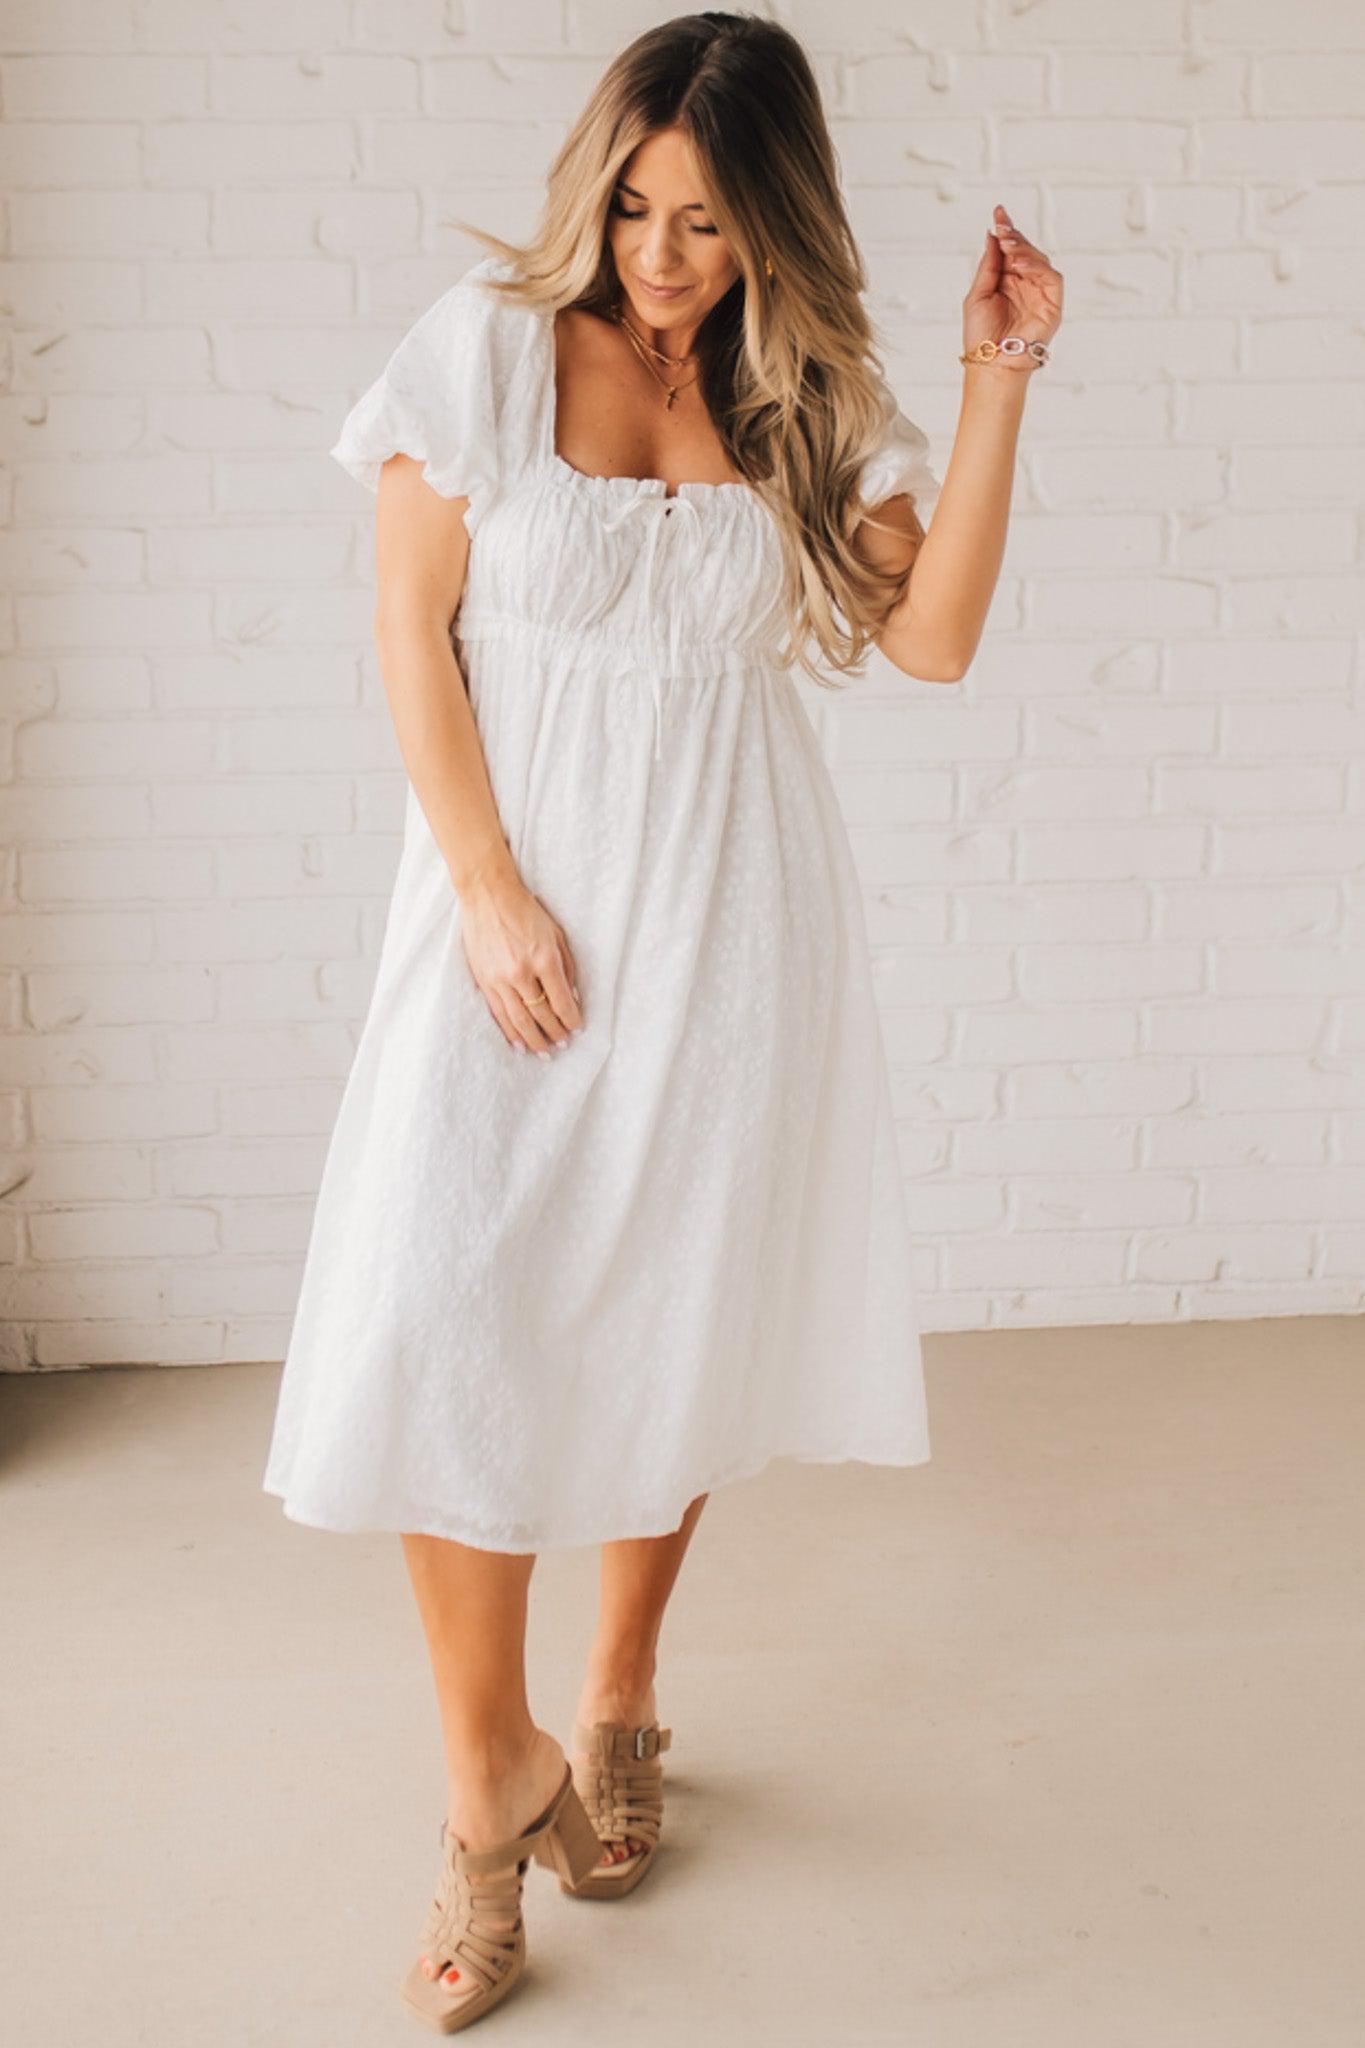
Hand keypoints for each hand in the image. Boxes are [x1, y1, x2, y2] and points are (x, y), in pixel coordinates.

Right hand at [457, 871, 582, 1056]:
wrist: (488, 896)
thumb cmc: (526, 911)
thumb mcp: (557, 934)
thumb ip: (567, 967)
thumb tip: (574, 998)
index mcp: (543, 959)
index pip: (561, 1001)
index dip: (571, 1020)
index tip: (577, 1030)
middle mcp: (521, 973)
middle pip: (541, 1015)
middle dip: (554, 1033)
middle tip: (562, 1045)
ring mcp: (499, 979)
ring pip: (519, 1020)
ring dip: (533, 1040)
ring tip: (543, 1053)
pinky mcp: (484, 980)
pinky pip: (498, 1013)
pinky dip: (510, 1031)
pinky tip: (518, 1043)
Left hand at [963, 203, 1063, 365]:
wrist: (990, 364)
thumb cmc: (981, 336)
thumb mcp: (978, 293)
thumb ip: (989, 265)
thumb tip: (993, 235)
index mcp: (1007, 282)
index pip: (1010, 251)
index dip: (1006, 230)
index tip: (998, 212)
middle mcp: (1025, 285)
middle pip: (1025, 252)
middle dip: (1014, 237)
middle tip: (1002, 228)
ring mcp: (1040, 295)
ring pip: (1040, 261)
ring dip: (1024, 249)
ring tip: (1009, 245)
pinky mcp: (1053, 305)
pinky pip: (1051, 277)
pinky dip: (1038, 266)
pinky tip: (1020, 264)